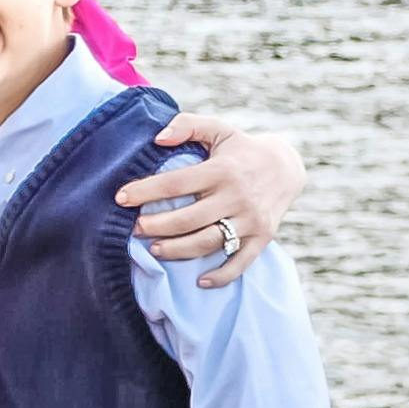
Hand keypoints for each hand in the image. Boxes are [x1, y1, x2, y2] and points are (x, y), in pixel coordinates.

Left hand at [124, 115, 299, 283]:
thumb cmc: (242, 149)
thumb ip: (188, 125)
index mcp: (222, 169)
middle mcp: (236, 196)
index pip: (176, 183)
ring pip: (208, 242)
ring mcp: (250, 219)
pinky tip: (200, 281)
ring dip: (178, 250)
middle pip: (187, 218)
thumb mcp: (219, 129)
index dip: (145, 191)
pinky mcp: (262, 237)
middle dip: (156, 226)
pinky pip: (240, 262)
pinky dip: (221, 276)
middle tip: (134, 229)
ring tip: (155, 249)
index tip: (121, 198)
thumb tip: (158, 138)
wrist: (287, 167)